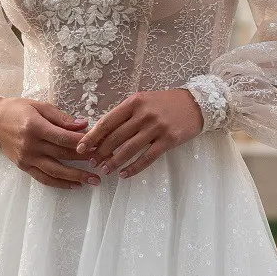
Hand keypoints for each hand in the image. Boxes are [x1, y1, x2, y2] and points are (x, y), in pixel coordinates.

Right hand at [0, 98, 95, 187]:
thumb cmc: (17, 110)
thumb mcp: (39, 107)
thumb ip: (62, 118)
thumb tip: (84, 125)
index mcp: (35, 126)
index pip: (63, 137)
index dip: (82, 143)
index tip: (99, 145)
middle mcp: (30, 145)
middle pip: (62, 155)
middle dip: (84, 160)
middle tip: (103, 162)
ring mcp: (27, 158)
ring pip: (55, 171)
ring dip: (76, 177)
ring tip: (94, 180)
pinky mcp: (24, 167)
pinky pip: (44, 178)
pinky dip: (60, 184)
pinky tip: (75, 185)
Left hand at [75, 89, 203, 178]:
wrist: (196, 104)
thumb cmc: (165, 103)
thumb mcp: (144, 101)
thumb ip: (126, 114)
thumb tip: (103, 133)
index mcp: (134, 102)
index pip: (107, 122)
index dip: (92, 137)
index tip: (80, 147)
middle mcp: (144, 114)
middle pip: (116, 137)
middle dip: (101, 152)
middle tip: (92, 162)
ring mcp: (157, 128)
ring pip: (129, 149)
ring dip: (114, 162)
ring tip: (105, 170)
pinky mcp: (168, 140)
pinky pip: (147, 158)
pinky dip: (133, 168)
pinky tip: (124, 174)